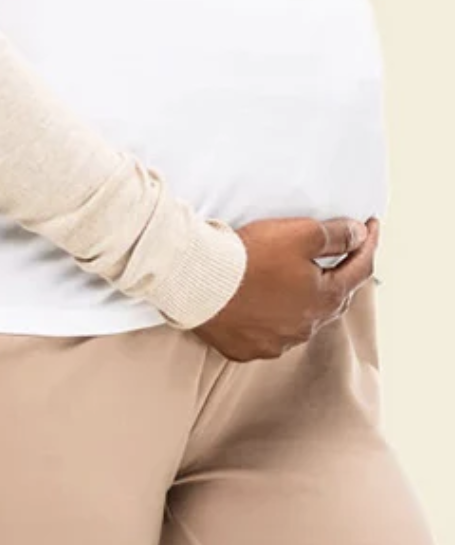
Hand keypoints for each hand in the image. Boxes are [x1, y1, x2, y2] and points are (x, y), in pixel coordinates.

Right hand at [192, 215, 379, 361]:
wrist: (200, 281)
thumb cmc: (250, 257)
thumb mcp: (299, 234)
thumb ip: (335, 235)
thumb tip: (360, 235)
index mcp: (324, 299)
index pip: (359, 270)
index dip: (369, 244)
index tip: (373, 226)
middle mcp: (306, 327)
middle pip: (331, 299)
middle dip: (338, 275)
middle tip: (340, 254)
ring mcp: (276, 341)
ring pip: (299, 319)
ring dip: (302, 300)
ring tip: (294, 279)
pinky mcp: (247, 347)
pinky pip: (267, 333)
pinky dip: (270, 318)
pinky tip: (262, 305)